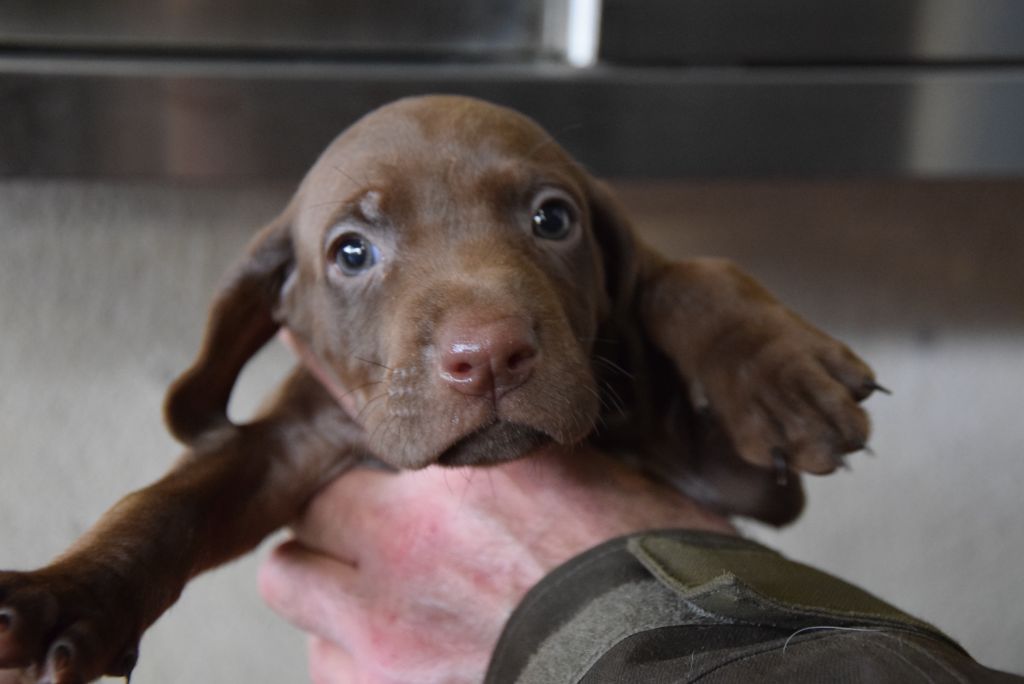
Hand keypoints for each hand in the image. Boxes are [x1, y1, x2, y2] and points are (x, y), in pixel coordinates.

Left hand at [259, 445, 733, 683]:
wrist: (666, 668)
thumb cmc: (650, 580)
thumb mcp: (595, 492)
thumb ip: (520, 470)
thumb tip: (507, 458)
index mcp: (463, 479)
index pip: (358, 416)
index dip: (342, 412)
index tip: (323, 377)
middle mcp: (406, 541)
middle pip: (310, 507)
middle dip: (333, 516)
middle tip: (374, 532)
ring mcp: (382, 625)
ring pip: (290, 579)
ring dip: (325, 582)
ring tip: (380, 600)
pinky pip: (324, 665)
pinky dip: (351, 658)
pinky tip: (402, 660)